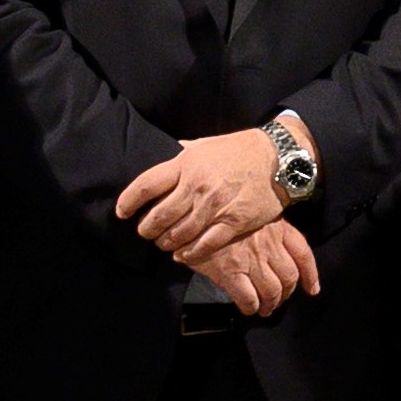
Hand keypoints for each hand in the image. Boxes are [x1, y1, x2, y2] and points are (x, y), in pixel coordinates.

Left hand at [118, 127, 288, 263]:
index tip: (122, 212)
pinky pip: (205, 245)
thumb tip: (168, 151)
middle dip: (147, 229)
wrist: (278, 160)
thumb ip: (184, 152)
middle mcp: (197, 186)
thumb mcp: (205, 144)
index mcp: (186, 163)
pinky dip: (190, 254)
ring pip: (179, 234)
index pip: (146, 185)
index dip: (129, 201)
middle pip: (160, 215)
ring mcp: (215, 206)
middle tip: (145, 233)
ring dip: (167, 243)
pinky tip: (183, 255)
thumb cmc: (239, 150)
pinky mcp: (234, 223)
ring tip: (164, 244)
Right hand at [195, 218, 320, 318]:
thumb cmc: (218, 211)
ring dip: (270, 304)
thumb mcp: (249, 212)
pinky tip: (248, 308)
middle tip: (278, 300)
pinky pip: (249, 298)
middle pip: (289, 276)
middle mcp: (268, 244)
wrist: (190, 212)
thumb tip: (274, 249)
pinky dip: (251, 307)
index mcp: (276, 226)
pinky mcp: (231, 272)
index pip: (303, 253)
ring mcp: (251, 259)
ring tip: (265, 309)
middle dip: (286, 293)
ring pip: (273, 290)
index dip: (310, 275)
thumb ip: (264, 228)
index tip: (312, 288)